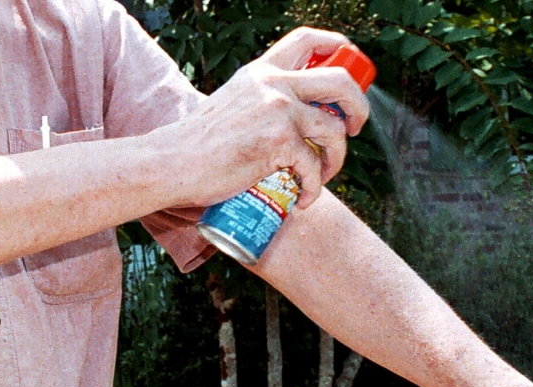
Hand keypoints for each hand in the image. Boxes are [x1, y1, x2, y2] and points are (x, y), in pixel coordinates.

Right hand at [172, 27, 369, 208]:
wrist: (173, 163)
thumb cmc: (198, 144)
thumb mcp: (233, 104)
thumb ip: (261, 102)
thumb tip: (295, 121)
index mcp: (261, 71)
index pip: (309, 40)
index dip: (339, 48)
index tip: (352, 72)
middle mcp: (273, 84)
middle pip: (340, 82)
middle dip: (359, 107)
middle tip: (354, 128)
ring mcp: (278, 111)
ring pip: (335, 130)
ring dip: (338, 159)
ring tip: (321, 176)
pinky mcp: (279, 142)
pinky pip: (314, 166)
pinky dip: (313, 188)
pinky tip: (303, 199)